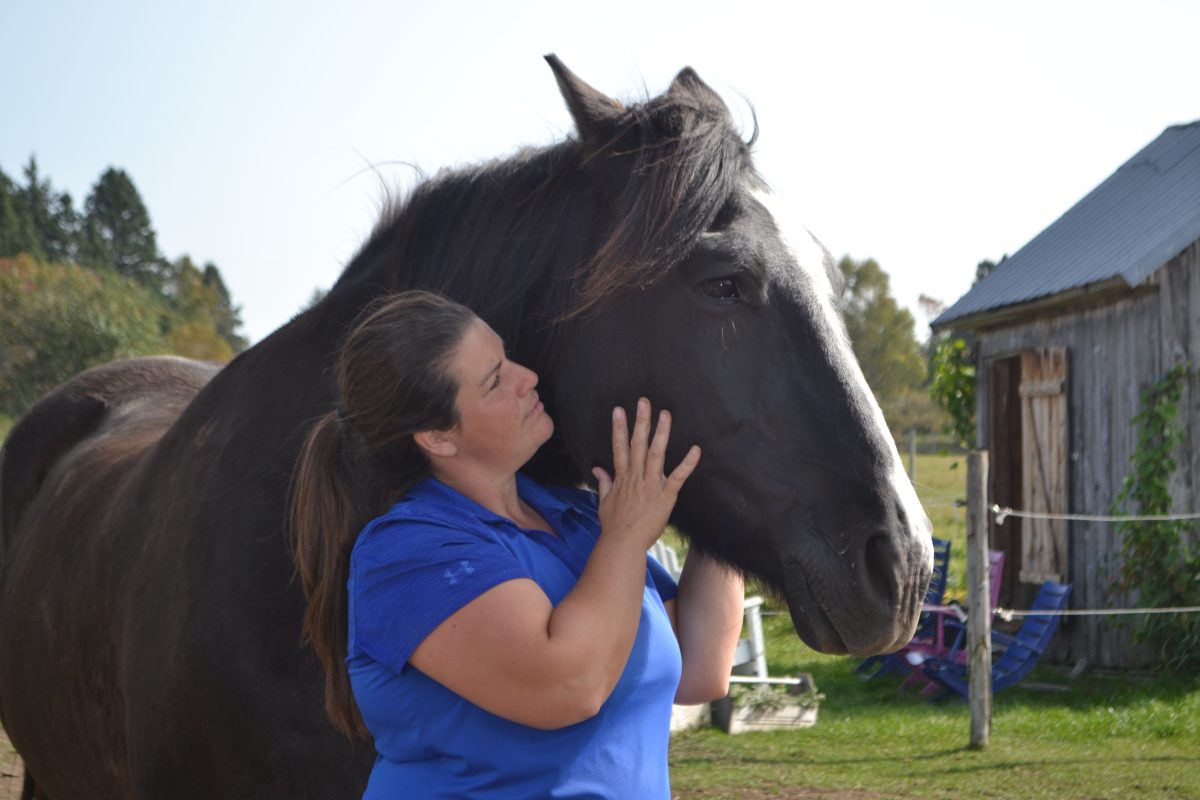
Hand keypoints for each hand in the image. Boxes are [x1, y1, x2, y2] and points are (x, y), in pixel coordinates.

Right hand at [591, 398, 700, 549]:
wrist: (623, 543)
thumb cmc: (614, 525)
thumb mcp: (604, 502)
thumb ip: (603, 483)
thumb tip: (598, 468)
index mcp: (622, 478)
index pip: (619, 447)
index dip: (619, 427)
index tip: (619, 410)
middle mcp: (636, 477)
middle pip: (638, 444)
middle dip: (641, 422)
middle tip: (644, 402)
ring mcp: (651, 485)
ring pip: (656, 454)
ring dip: (661, 433)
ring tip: (665, 414)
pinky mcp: (665, 496)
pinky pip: (678, 477)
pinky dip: (687, 463)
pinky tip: (696, 450)